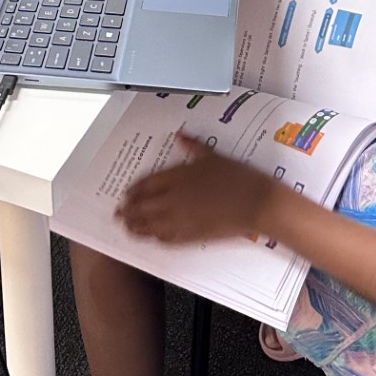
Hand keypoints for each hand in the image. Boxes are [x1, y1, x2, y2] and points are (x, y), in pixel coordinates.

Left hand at [119, 134, 278, 244]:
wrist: (257, 202)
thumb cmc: (238, 177)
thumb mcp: (214, 155)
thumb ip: (192, 146)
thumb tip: (180, 136)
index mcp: (179, 176)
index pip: (147, 184)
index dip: (134, 190)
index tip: (125, 194)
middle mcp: (175, 198)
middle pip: (144, 206)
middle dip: (129, 210)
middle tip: (118, 214)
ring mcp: (183, 218)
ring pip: (151, 224)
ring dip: (137, 227)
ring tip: (128, 228)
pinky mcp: (194, 235)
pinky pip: (168, 238)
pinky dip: (156, 239)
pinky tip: (151, 239)